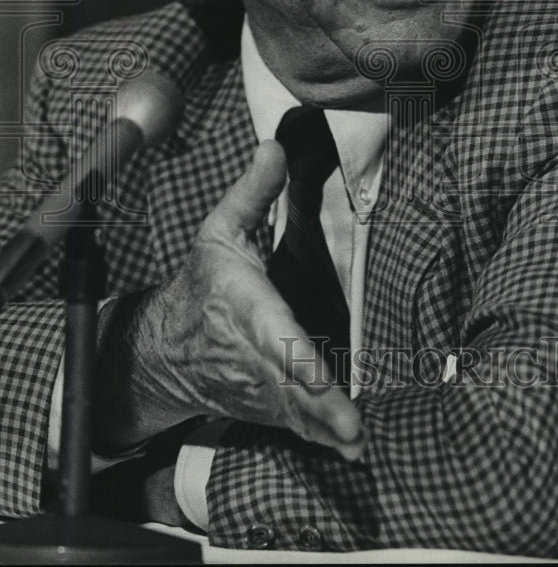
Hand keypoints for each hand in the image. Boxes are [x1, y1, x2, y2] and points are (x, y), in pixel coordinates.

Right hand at [94, 142, 363, 460]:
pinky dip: (317, 438)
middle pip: (289, 383)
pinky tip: (348, 448)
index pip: (274, 334)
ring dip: (324, 430)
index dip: (298, 358)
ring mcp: (256, 386)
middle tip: (355, 428)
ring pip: (293, 412)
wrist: (163, 347)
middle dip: (320, 407)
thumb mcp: (218, 230)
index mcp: (243, 306)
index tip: (322, 378)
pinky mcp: (263, 405)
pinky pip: (293, 425)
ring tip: (358, 444)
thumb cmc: (201, 285)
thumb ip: (252, 192)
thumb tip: (276, 145)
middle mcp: (250, 353)